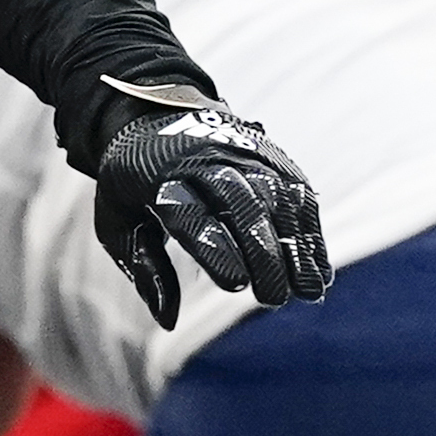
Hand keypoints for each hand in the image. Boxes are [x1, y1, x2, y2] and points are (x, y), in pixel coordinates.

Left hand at [90, 81, 332, 325]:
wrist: (154, 115)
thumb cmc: (132, 181)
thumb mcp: (117, 220)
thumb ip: (143, 268)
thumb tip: (169, 320)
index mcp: (161, 177)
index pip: (192, 214)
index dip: (216, 248)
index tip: (236, 285)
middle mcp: (208, 161)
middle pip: (243, 205)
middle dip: (263, 252)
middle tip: (274, 299)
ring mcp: (243, 155)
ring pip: (277, 198)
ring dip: (296, 246)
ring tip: (308, 290)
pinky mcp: (271, 156)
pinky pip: (298, 193)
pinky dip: (311, 232)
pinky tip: (318, 270)